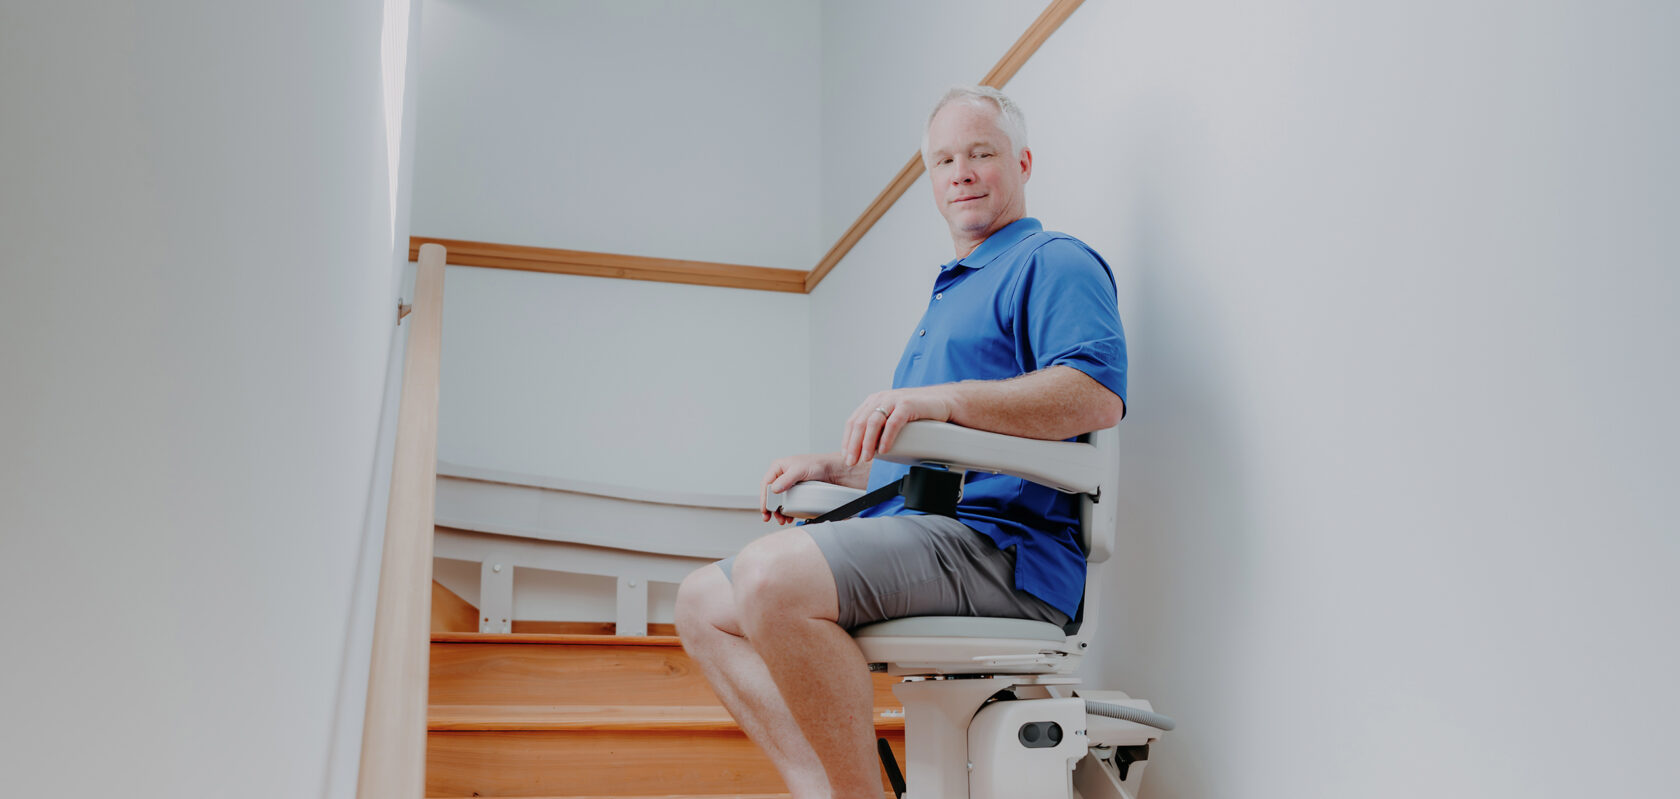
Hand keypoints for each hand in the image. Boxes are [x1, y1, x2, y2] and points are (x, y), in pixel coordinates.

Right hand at [760, 453, 842, 524]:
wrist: (833, 470)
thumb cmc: (818, 464)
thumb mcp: (800, 470)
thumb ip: (786, 479)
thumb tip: (774, 489)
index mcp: (779, 467)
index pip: (766, 484)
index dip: (764, 498)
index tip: (765, 510)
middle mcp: (782, 476)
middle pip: (770, 494)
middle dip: (771, 508)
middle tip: (771, 518)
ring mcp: (789, 484)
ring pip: (778, 500)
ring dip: (778, 511)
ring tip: (782, 520)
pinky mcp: (796, 492)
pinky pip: (787, 503)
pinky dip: (787, 511)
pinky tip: (789, 516)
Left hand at [842, 386, 956, 466]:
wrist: (943, 402)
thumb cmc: (919, 413)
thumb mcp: (893, 418)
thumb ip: (881, 429)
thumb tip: (867, 450)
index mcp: (874, 402)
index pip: (853, 421)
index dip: (847, 440)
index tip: (847, 456)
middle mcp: (881, 399)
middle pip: (860, 423)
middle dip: (853, 445)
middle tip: (852, 461)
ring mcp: (893, 400)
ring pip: (873, 423)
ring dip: (867, 443)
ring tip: (866, 458)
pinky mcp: (907, 404)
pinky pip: (893, 423)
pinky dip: (886, 438)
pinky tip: (884, 449)